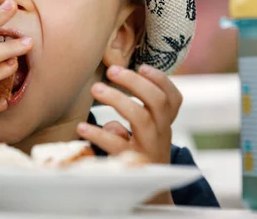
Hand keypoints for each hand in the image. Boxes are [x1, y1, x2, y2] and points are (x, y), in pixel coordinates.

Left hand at [76, 65, 182, 203]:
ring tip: (95, 89)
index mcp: (165, 123)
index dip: (161, 80)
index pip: (174, 98)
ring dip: (117, 100)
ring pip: (140, 118)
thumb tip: (113, 92)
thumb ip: (136, 110)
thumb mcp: (145, 131)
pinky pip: (116, 145)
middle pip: (158, 102)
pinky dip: (98, 133)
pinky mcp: (131, 162)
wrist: (149, 190)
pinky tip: (82, 127)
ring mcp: (148, 147)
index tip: (142, 66)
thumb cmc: (141, 149)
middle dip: (135, 83)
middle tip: (112, 71)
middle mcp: (161, 133)